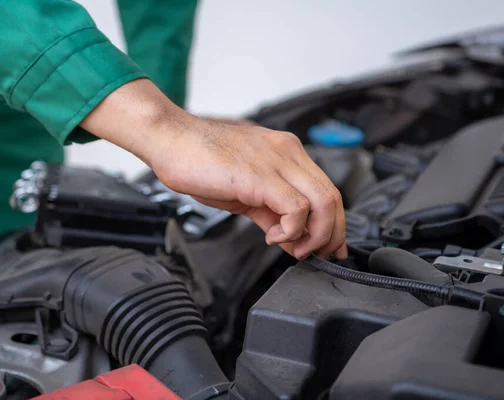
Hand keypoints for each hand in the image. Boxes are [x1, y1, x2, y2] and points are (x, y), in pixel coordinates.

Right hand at [81, 79, 346, 258]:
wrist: (170, 139)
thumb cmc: (200, 159)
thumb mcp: (245, 189)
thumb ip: (270, 211)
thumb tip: (288, 235)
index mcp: (287, 152)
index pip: (327, 189)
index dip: (333, 223)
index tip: (328, 246)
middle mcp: (288, 153)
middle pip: (333, 197)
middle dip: (331, 234)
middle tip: (317, 254)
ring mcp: (277, 162)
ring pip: (323, 202)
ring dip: (316, 235)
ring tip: (295, 249)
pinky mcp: (261, 176)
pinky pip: (296, 208)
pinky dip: (291, 230)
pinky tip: (272, 238)